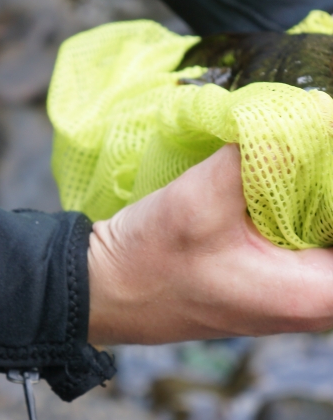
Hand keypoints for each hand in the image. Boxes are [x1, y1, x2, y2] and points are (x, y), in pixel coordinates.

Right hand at [88, 144, 332, 344]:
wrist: (109, 291)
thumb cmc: (149, 260)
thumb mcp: (203, 198)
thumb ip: (261, 155)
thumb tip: (313, 115)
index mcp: (310, 294)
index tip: (319, 154)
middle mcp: (313, 304)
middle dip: (327, 186)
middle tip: (309, 147)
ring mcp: (296, 296)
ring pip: (330, 236)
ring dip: (317, 196)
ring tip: (296, 157)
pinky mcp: (277, 283)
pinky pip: (312, 241)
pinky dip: (305, 207)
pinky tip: (279, 181)